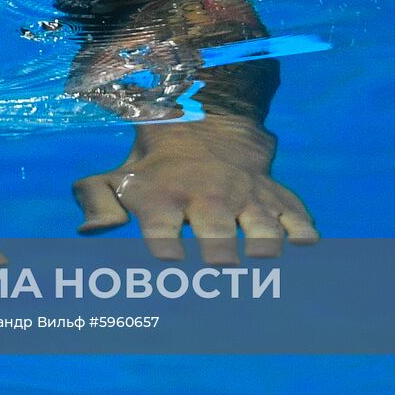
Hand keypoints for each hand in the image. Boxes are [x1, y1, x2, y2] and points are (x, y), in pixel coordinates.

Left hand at [73, 119, 317, 263]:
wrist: (202, 127)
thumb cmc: (151, 169)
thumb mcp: (115, 180)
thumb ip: (96, 204)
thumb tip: (90, 232)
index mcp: (164, 200)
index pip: (163, 232)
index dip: (166, 247)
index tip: (169, 260)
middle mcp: (207, 200)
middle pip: (218, 234)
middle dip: (220, 254)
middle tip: (220, 268)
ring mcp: (246, 200)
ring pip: (264, 227)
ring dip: (265, 246)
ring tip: (262, 260)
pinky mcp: (276, 199)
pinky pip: (299, 218)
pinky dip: (304, 234)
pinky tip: (301, 247)